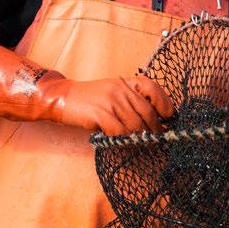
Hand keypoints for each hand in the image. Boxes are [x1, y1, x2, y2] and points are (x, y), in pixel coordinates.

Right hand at [47, 76, 173, 134]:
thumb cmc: (88, 99)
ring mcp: (110, 101)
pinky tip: (122, 142)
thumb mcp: (111, 91)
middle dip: (154, 128)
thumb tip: (151, 120)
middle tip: (155, 138)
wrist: (61, 97)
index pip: (152, 89)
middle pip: (147, 112)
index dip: (164, 103)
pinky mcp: (100, 114)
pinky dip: (123, 140)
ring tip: (139, 144)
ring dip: (139, 137)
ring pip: (135, 124)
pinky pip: (119, 131)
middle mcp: (120, 90)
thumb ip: (129, 100)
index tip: (167, 117)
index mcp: (125, 82)